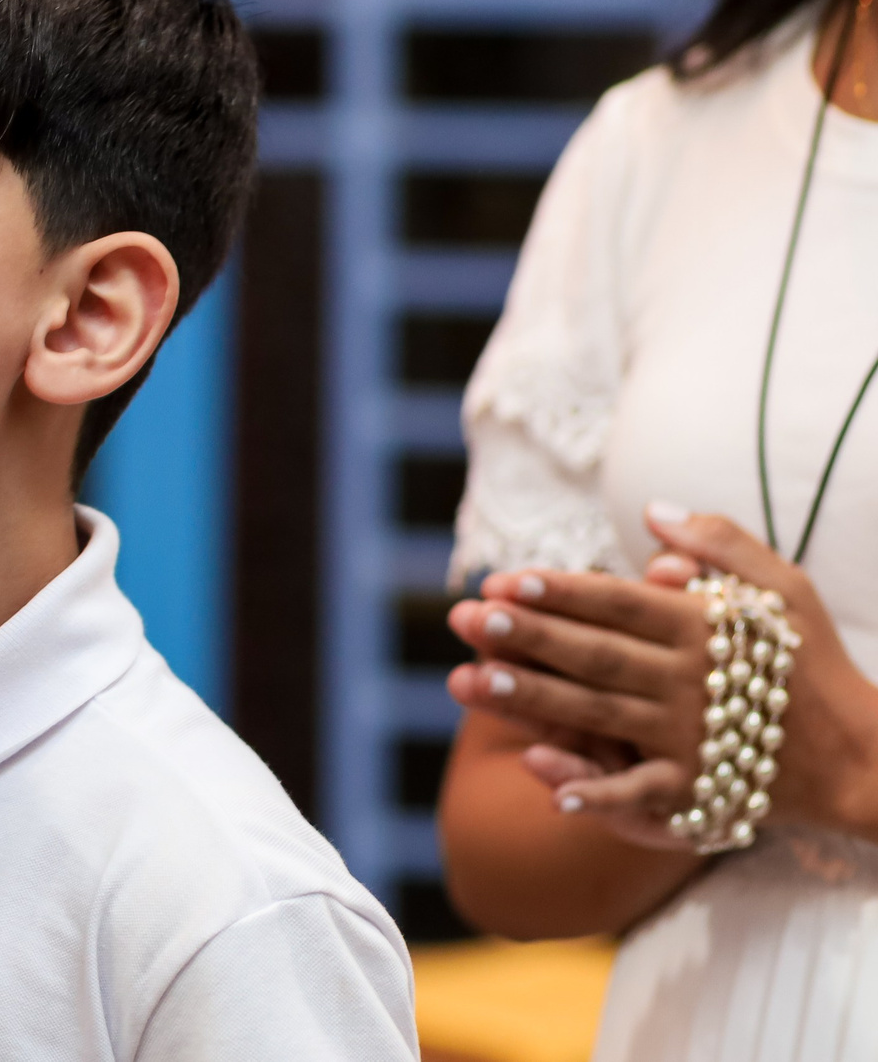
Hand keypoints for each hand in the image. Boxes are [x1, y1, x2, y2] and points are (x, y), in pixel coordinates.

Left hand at [446, 504, 877, 845]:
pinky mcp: (699, 787)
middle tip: (464, 619)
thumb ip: (719, 542)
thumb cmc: (811, 661)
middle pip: (595, 655)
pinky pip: (640, 791)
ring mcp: (691, 736)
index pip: (620, 603)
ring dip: (532, 700)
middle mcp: (691, 680)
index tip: (506, 579)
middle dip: (528, 637)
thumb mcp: (783, 586)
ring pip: (598, 715)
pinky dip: (596, 790)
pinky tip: (544, 780)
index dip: (562, 591)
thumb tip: (653, 509)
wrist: (863, 754)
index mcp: (704, 627)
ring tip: (469, 681)